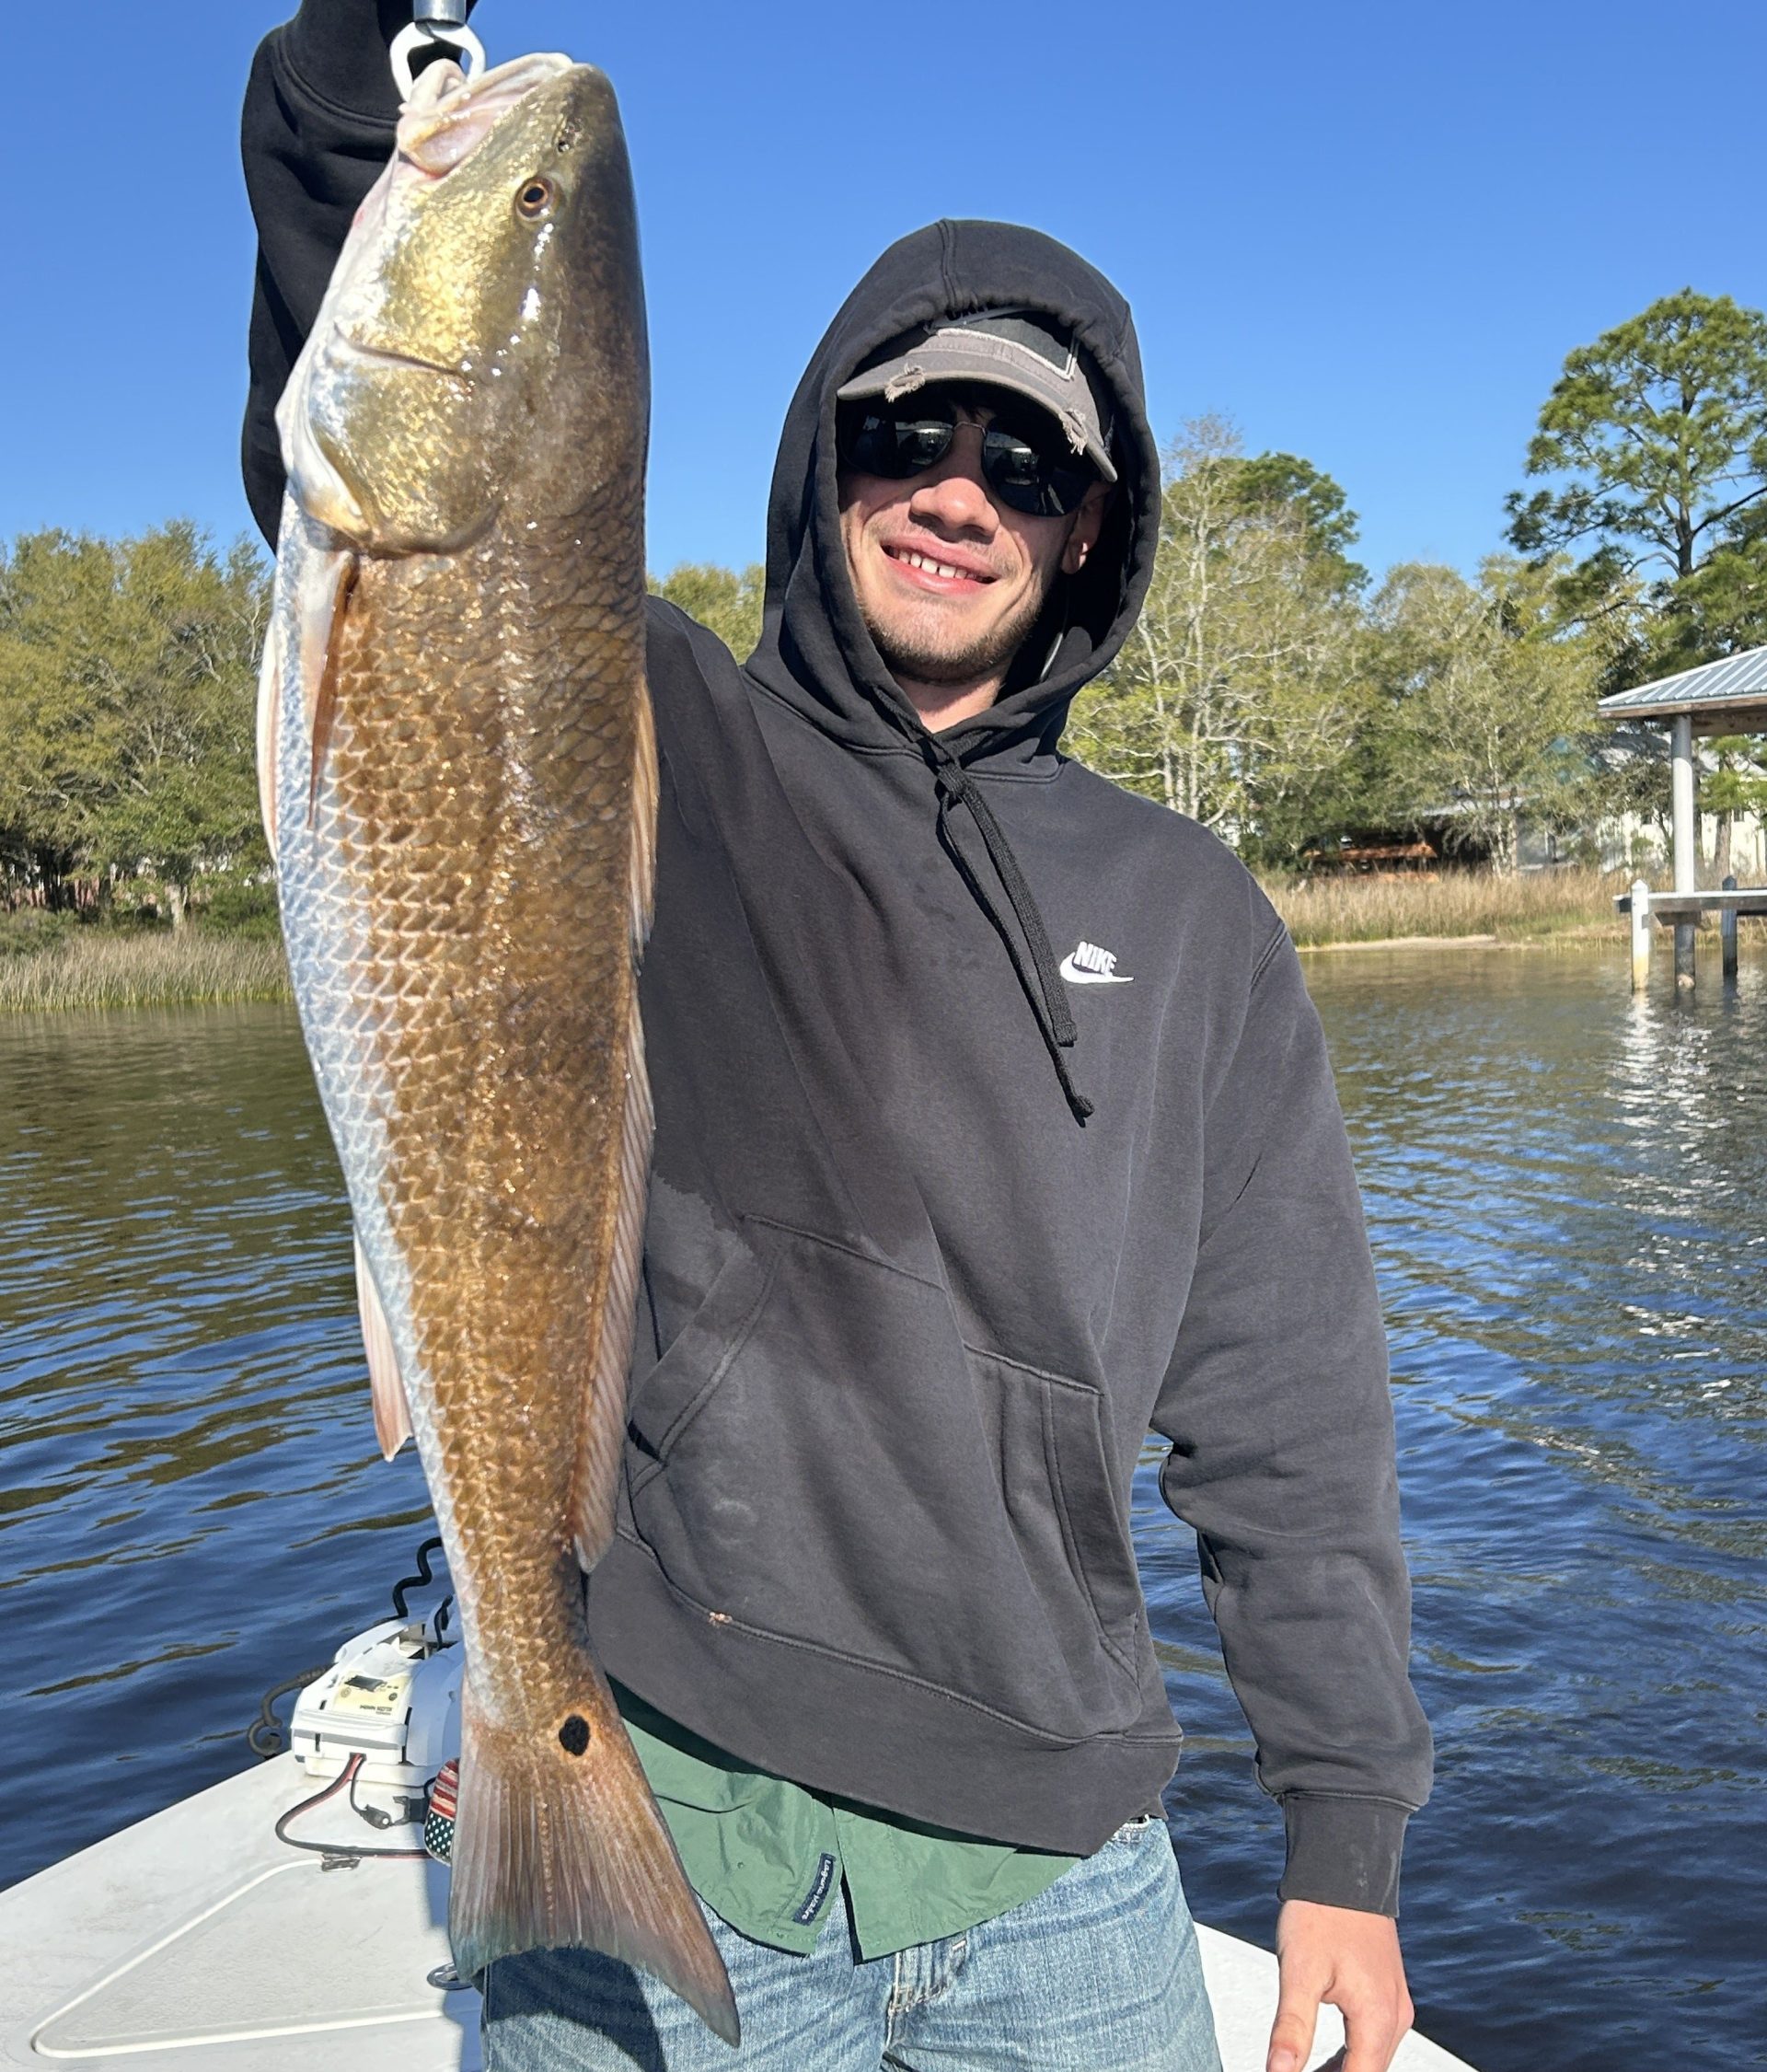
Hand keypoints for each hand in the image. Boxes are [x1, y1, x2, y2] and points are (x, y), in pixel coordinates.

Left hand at [1265, 1899, 1412, 2071]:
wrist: (1342, 1865)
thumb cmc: (1321, 1911)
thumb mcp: (1299, 1971)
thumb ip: (1292, 2028)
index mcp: (1378, 2017)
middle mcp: (1395, 2016)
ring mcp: (1395, 2004)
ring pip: (1373, 2059)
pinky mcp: (1388, 1993)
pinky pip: (1374, 2039)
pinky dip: (1351, 2056)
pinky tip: (1324, 2063)